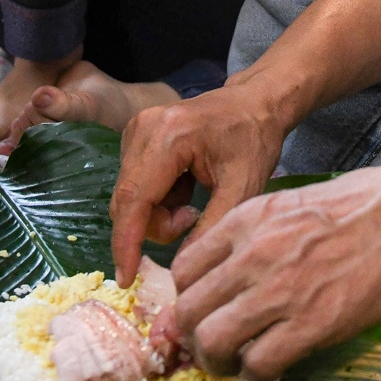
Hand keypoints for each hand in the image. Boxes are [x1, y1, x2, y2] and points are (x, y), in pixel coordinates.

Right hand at [108, 83, 286, 285]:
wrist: (254, 103)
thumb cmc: (254, 141)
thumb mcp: (243, 189)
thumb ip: (211, 228)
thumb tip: (182, 271)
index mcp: (168, 136)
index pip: (135, 198)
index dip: (126, 242)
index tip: (126, 278)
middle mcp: (143, 128)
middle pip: (128, 200)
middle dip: (156, 225)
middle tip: (193, 219)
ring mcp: (136, 129)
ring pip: (129, 196)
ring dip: (157, 213)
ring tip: (193, 201)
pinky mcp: (136, 135)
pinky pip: (134, 184)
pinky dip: (156, 199)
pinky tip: (184, 187)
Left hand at [169, 161, 380, 380]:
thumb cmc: (356, 205)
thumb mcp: (286, 204)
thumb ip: (251, 236)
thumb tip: (228, 274)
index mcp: (244, 221)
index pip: (183, 270)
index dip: (187, 299)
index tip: (201, 312)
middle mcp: (251, 255)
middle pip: (189, 310)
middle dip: (192, 336)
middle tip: (210, 346)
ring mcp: (279, 290)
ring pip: (213, 341)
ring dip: (216, 362)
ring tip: (232, 364)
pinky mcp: (311, 323)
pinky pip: (259, 363)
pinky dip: (255, 374)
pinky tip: (268, 368)